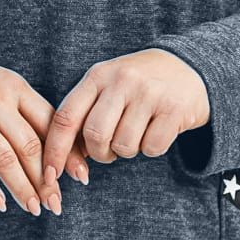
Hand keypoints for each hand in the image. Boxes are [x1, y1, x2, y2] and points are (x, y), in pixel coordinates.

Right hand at [0, 46, 87, 215]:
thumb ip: (21, 110)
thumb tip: (53, 146)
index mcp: (14, 87)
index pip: (51, 124)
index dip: (67, 154)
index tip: (80, 178)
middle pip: (31, 146)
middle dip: (47, 180)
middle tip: (56, 203)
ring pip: (6, 159)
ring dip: (23, 189)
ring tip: (34, 209)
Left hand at [41, 48, 210, 179]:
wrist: (190, 65)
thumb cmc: (139, 84)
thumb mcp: (108, 86)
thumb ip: (85, 113)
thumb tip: (63, 158)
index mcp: (98, 75)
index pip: (66, 117)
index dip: (55, 150)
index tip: (49, 174)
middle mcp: (122, 80)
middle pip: (95, 135)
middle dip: (100, 153)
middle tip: (110, 150)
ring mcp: (149, 93)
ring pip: (124, 146)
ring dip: (127, 151)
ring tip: (136, 134)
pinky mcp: (174, 109)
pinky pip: (151, 148)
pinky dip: (151, 148)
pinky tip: (156, 130)